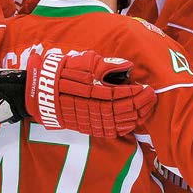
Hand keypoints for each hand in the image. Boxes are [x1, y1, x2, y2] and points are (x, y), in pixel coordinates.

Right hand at [24, 50, 156, 136]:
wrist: (41, 91)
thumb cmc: (63, 72)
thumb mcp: (84, 61)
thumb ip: (107, 65)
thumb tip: (127, 66)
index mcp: (92, 90)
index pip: (121, 95)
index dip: (136, 92)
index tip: (147, 87)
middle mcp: (92, 107)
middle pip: (122, 109)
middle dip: (140, 104)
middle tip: (151, 96)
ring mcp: (89, 119)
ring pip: (118, 122)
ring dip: (135, 116)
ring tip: (146, 107)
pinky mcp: (86, 126)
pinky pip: (109, 131)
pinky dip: (123, 127)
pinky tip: (132, 121)